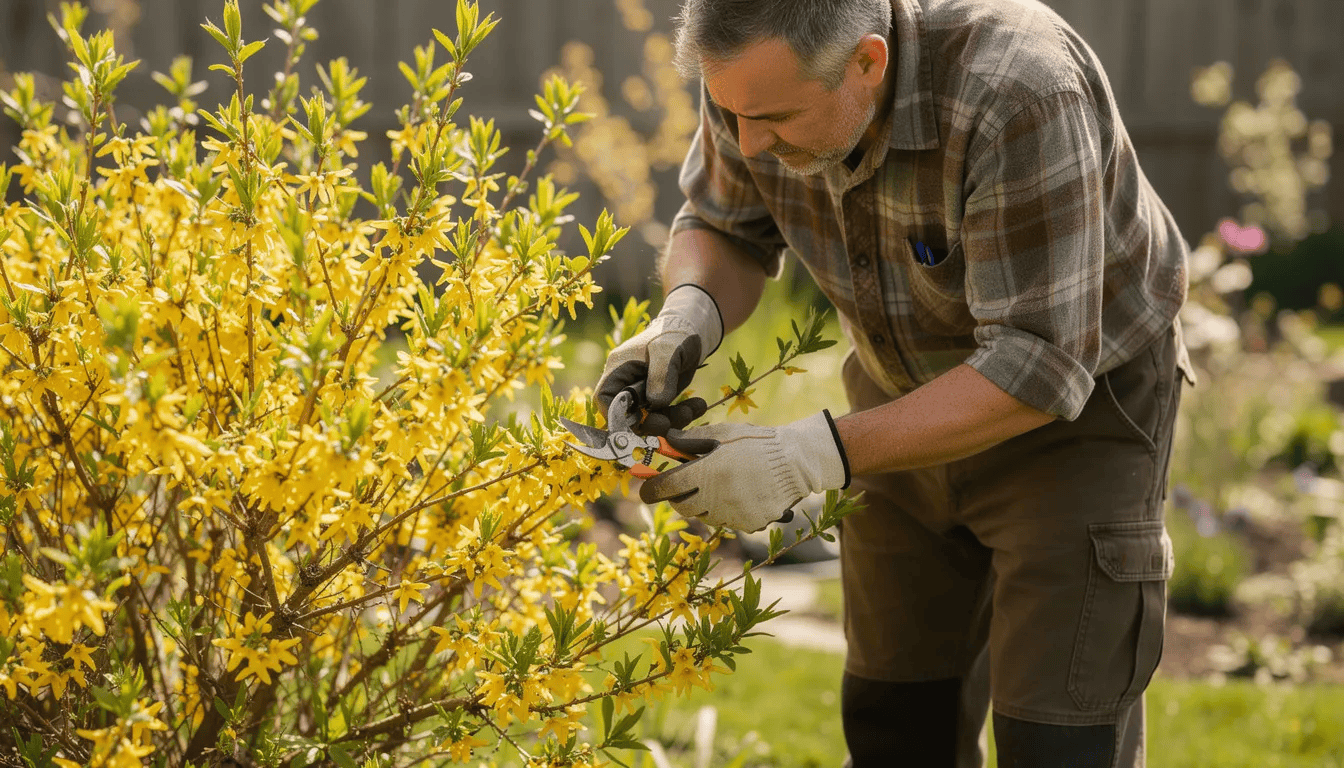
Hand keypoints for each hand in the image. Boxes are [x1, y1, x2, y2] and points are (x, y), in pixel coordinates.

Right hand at [595, 284, 722, 433]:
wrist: (693, 331)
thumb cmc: (674, 334)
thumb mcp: (668, 350)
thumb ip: (661, 375)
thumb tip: (656, 404)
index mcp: (619, 368)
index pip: (605, 398)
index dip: (615, 415)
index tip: (638, 423)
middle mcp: (627, 383)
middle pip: (628, 414)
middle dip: (650, 423)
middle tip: (669, 423)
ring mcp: (644, 392)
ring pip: (650, 419)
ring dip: (672, 420)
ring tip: (694, 410)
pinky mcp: (660, 398)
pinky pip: (667, 415)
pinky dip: (683, 415)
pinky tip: (698, 406)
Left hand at [640, 411, 850, 531]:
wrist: (796, 462)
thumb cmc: (755, 443)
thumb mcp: (721, 434)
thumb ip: (689, 440)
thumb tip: (663, 442)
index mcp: (705, 473)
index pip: (663, 489)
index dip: (650, 490)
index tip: (646, 489)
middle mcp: (715, 498)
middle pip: (680, 506)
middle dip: (677, 495)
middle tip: (686, 482)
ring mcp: (732, 514)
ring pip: (703, 515)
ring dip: (702, 503)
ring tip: (720, 483)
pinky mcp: (747, 525)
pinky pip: (726, 521)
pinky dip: (725, 510)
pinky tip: (739, 493)